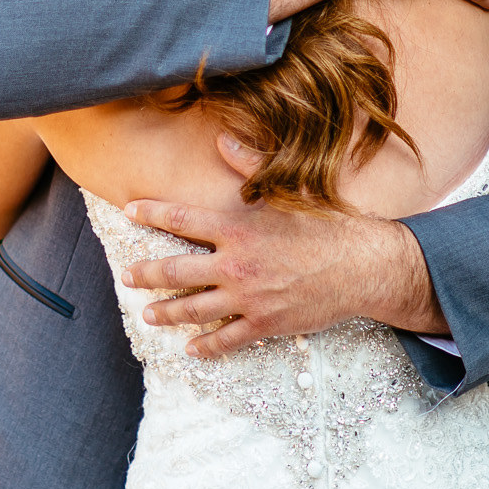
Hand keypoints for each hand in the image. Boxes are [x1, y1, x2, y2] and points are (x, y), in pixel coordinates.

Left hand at [114, 189, 446, 357]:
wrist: (362, 266)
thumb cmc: (326, 225)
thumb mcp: (288, 190)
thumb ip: (250, 166)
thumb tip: (222, 140)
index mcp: (237, 228)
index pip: (180, 218)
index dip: (150, 213)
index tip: (129, 211)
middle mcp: (235, 265)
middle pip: (174, 271)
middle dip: (145, 274)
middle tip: (127, 276)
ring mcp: (247, 299)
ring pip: (193, 309)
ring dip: (166, 313)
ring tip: (148, 314)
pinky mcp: (264, 324)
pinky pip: (226, 339)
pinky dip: (205, 346)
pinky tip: (191, 348)